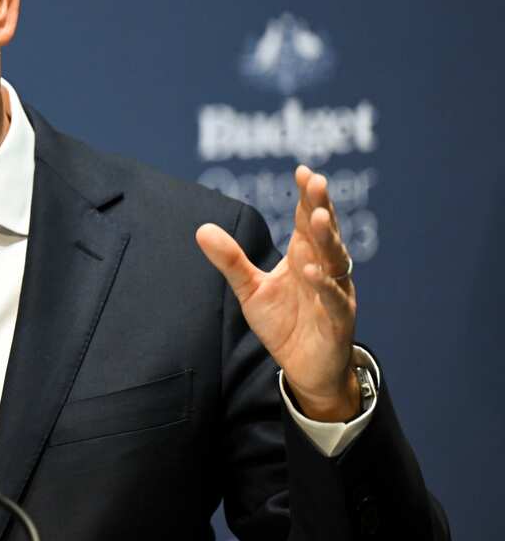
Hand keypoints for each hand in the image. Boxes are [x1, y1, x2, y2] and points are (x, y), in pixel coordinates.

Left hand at [196, 166, 360, 421]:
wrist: (305, 369)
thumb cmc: (284, 324)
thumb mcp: (251, 289)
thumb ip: (231, 260)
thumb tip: (202, 229)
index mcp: (305, 257)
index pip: (307, 220)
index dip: (307, 196)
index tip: (302, 171)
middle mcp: (324, 269)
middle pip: (324, 233)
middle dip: (321, 207)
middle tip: (316, 181)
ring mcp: (335, 293)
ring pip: (335, 261)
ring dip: (327, 239)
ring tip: (317, 218)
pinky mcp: (337, 321)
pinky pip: (332, 300)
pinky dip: (324, 286)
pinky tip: (312, 272)